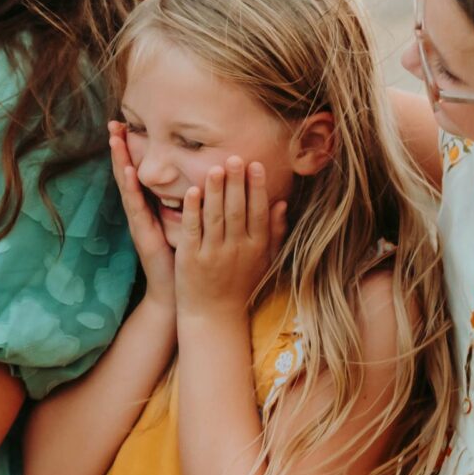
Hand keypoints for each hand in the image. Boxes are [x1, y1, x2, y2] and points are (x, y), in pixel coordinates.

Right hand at [107, 123, 175, 305]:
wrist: (178, 294)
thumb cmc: (185, 261)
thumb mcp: (188, 226)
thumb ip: (192, 205)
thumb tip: (205, 181)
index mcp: (152, 208)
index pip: (141, 173)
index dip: (134, 150)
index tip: (129, 124)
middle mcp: (142, 212)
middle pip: (128, 173)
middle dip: (120, 148)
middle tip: (113, 122)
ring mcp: (140, 222)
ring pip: (127, 186)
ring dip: (120, 161)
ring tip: (115, 138)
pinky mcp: (143, 234)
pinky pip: (136, 206)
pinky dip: (131, 187)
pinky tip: (129, 170)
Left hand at [172, 157, 284, 316]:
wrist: (215, 317)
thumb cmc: (241, 287)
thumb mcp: (264, 262)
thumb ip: (274, 233)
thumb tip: (282, 203)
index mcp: (256, 248)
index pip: (258, 212)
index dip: (257, 188)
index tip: (255, 165)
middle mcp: (237, 249)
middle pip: (237, 210)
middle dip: (236, 182)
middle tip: (234, 157)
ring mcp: (213, 254)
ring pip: (215, 216)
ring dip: (215, 191)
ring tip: (214, 167)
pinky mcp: (191, 259)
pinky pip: (192, 230)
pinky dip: (192, 210)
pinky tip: (192, 192)